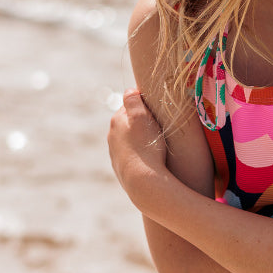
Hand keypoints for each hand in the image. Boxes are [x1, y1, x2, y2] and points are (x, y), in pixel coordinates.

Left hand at [107, 88, 165, 207]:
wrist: (144, 182)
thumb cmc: (146, 147)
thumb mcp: (141, 117)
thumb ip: (133, 100)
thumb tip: (129, 90)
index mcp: (116, 121)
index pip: (131, 104)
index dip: (146, 105)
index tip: (158, 111)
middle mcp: (112, 136)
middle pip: (130, 121)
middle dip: (143, 121)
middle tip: (160, 126)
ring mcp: (115, 152)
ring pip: (130, 138)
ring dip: (141, 138)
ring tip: (157, 144)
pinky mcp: (121, 166)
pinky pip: (132, 153)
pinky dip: (140, 152)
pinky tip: (151, 157)